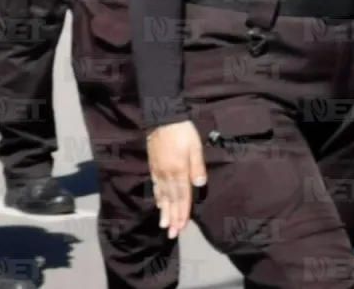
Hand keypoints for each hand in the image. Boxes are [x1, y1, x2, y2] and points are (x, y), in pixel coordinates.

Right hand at [147, 120, 207, 238]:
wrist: (163, 120)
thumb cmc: (183, 132)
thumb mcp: (195, 147)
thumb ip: (197, 166)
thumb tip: (199, 184)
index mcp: (179, 170)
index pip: (182, 196)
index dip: (183, 212)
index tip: (182, 226)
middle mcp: (167, 175)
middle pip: (171, 200)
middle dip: (173, 218)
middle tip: (172, 234)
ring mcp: (159, 172)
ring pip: (162, 196)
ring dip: (164, 212)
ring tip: (164, 226)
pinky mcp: (154, 167)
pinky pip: (156, 187)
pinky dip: (158, 198)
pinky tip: (159, 205)